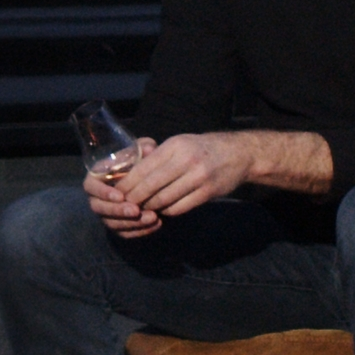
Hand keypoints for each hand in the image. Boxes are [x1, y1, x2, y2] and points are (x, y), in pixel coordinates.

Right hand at [85, 138, 162, 236]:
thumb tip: (149, 148)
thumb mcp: (142, 151)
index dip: (102, 192)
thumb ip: (143, 148)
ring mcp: (107, 213)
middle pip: (99, 209)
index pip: (90, 186)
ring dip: (131, 223)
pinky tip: (156, 224)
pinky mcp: (118, 225)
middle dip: (118, 211)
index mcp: (97, 177)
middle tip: (136, 210)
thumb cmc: (139, 162)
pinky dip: (140, 231)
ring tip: (153, 217)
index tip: (121, 195)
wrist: (148, 180)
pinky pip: (125, 233)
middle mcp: (98, 197)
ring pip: (112, 224)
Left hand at [102, 132, 255, 231]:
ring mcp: (198, 177)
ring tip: (142, 209)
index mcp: (175, 146)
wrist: (238, 154)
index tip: (116, 193)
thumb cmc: (201, 149)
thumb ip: (156, 156)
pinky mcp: (207, 193)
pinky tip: (163, 210)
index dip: (127, 184)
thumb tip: (128, 171)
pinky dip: (167, 211)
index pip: (143, 168)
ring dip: (150, 207)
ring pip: (163, 200)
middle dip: (135, 199)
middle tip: (126, 206)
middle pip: (151, 186)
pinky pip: (179, 208)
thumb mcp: (179, 143)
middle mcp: (186, 160)